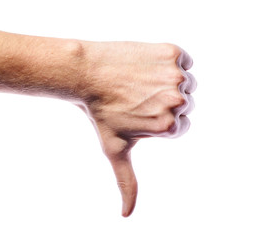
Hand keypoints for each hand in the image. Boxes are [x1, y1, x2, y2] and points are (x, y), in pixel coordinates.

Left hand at [78, 42, 195, 216]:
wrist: (85, 73)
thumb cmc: (99, 113)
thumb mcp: (115, 150)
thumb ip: (127, 182)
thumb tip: (125, 215)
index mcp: (169, 126)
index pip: (179, 126)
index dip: (157, 119)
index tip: (136, 112)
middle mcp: (177, 100)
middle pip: (183, 104)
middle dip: (162, 102)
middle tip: (134, 96)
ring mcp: (175, 75)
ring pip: (184, 82)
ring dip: (165, 82)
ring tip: (138, 82)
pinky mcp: (172, 52)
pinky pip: (182, 61)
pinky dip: (168, 62)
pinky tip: (144, 66)